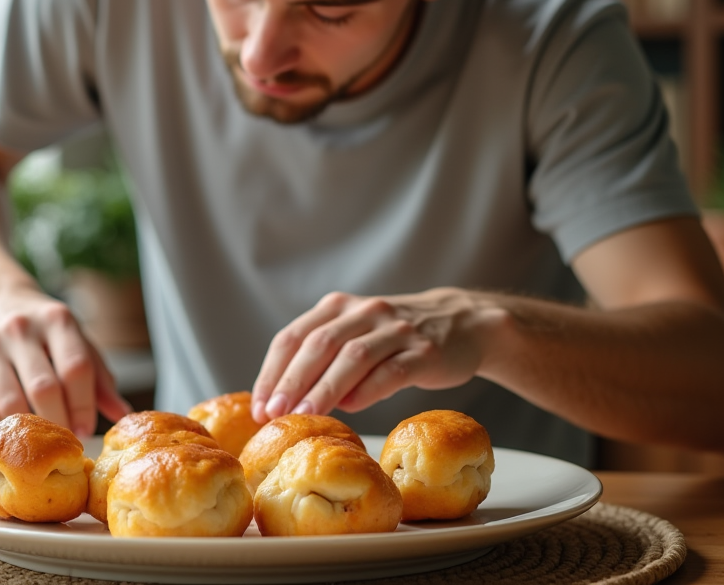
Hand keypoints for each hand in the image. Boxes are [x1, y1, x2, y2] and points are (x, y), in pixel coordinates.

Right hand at [0, 282, 131, 434]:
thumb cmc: (44, 326)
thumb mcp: (77, 338)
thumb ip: (99, 377)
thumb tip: (123, 414)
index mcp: (57, 319)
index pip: (75, 367)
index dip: (85, 405)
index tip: (88, 429)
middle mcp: (21, 329)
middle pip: (44, 388)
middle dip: (60, 422)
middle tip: (67, 440)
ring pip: (12, 403)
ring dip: (31, 430)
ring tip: (44, 439)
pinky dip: (6, 426)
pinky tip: (19, 429)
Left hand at [250, 288, 504, 421]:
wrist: (463, 324)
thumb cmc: (395, 340)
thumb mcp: (355, 336)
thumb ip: (324, 361)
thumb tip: (287, 404)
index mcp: (338, 307)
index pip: (294, 336)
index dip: (273, 372)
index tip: (260, 405)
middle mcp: (365, 312)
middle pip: (319, 344)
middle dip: (292, 380)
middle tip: (275, 413)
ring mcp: (397, 329)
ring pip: (353, 356)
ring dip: (325, 388)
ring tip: (305, 415)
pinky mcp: (425, 351)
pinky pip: (392, 371)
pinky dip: (368, 390)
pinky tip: (352, 407)